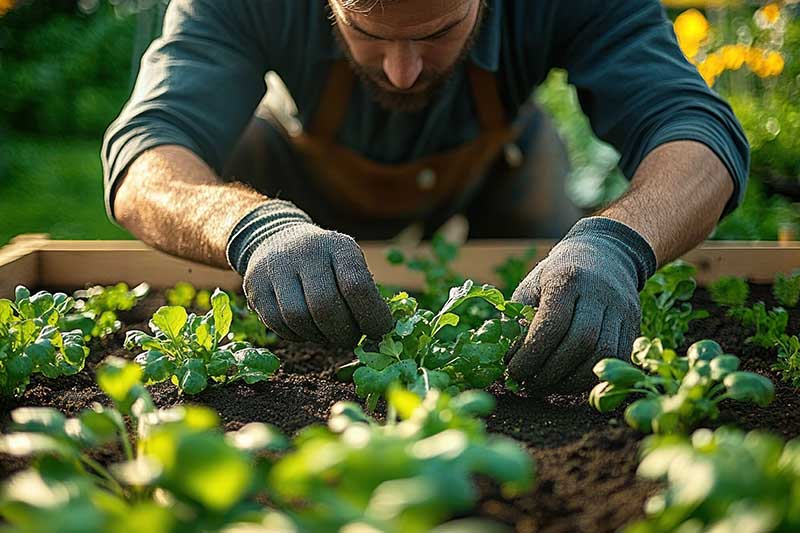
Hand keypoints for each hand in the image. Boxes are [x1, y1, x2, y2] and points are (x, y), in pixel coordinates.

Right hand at [227, 200, 392, 345]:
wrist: (277, 239)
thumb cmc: (326, 262)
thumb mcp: (349, 263)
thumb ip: (365, 294)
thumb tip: (382, 336)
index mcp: (337, 245)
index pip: (356, 285)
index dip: (372, 316)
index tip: (380, 330)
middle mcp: (304, 251)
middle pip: (324, 306)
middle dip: (343, 332)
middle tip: (352, 338)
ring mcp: (275, 267)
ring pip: (298, 318)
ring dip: (319, 336)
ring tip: (329, 333)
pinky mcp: (254, 285)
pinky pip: (278, 324)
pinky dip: (298, 335)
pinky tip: (308, 329)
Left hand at [505, 217, 655, 392]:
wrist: (604, 256)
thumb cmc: (557, 276)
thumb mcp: (531, 287)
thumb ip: (519, 321)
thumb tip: (510, 359)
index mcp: (567, 279)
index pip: (552, 324)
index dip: (531, 355)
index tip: (513, 372)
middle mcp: (600, 293)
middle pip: (581, 342)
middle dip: (551, 372)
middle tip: (530, 384)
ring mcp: (622, 310)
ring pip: (604, 355)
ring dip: (573, 381)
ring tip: (548, 386)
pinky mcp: (635, 326)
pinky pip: (618, 360)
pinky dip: (592, 378)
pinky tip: (570, 381)